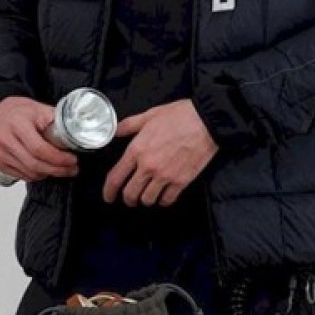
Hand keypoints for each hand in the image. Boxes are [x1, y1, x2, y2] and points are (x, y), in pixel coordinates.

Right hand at [0, 96, 78, 181]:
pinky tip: (47, 170)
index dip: (58, 158)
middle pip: (35, 164)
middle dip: (58, 169)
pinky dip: (37, 176)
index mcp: (18, 125)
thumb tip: (75, 133)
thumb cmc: (21, 111)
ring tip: (63, 169)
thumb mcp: (40, 109)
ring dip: (49, 174)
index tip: (72, 159)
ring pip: (29, 173)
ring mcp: (0, 154)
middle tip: (73, 169)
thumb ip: (56, 121)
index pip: (39, 149)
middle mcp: (6, 140)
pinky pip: (22, 176)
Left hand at [102, 100, 218, 207]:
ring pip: (148, 200)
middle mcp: (148, 166)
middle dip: (127, 199)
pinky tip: (164, 195)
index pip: (115, 178)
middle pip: (130, 194)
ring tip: (148, 195)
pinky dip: (163, 200)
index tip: (108, 197)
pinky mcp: (181, 181)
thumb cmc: (179, 115)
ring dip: (146, 199)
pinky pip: (167, 200)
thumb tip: (116, 132)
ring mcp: (165, 176)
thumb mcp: (150, 114)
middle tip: (129, 198)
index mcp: (137, 149)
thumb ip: (129, 125)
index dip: (108, 191)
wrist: (206, 121)